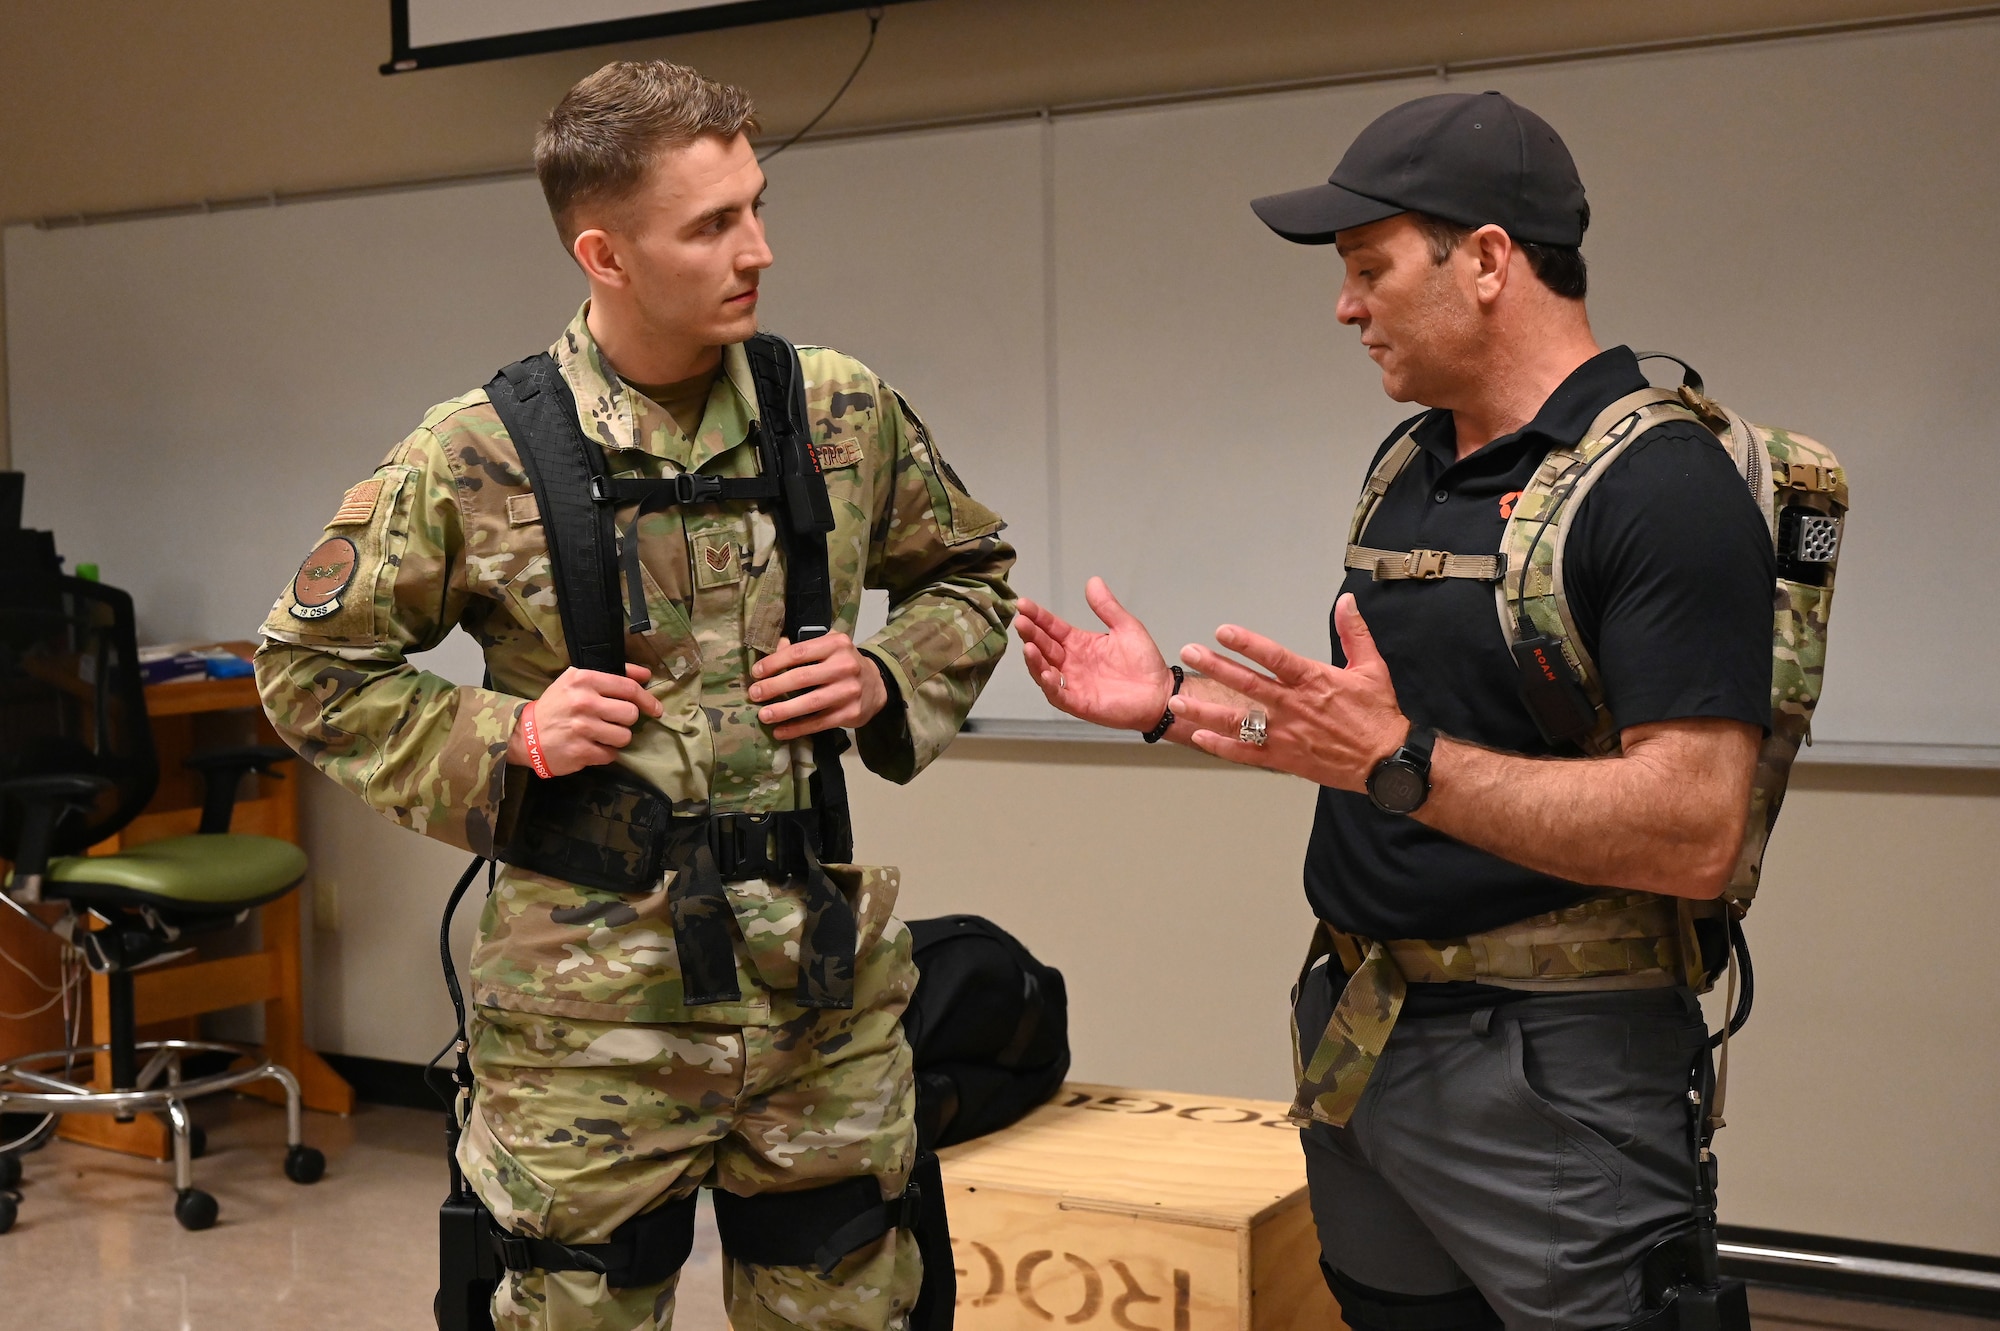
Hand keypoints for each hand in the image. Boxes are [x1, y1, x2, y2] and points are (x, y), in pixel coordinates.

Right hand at [511, 664, 663, 775]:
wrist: (525, 735)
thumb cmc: (557, 706)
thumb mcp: (577, 681)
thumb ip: (613, 675)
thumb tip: (646, 674)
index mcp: (584, 680)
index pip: (628, 687)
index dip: (647, 699)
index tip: (655, 708)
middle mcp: (584, 702)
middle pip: (631, 713)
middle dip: (626, 720)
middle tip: (614, 721)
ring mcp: (582, 728)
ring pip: (625, 736)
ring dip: (617, 738)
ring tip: (601, 735)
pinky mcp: (581, 752)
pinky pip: (611, 755)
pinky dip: (605, 753)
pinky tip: (591, 746)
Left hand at [749, 633, 888, 740]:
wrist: (876, 685)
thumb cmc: (843, 664)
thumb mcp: (828, 648)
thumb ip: (802, 647)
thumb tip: (774, 648)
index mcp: (836, 644)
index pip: (799, 652)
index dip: (774, 663)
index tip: (756, 673)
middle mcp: (845, 666)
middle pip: (802, 677)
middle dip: (774, 687)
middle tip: (754, 695)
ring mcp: (849, 691)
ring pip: (810, 703)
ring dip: (783, 710)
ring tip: (763, 716)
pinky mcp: (850, 713)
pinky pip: (819, 723)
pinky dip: (797, 728)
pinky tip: (780, 731)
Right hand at [1016, 577, 1175, 731]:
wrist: (1160, 693)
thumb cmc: (1144, 663)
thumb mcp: (1126, 627)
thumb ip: (1107, 607)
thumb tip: (1093, 581)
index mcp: (1079, 644)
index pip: (1052, 628)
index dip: (1037, 616)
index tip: (1023, 604)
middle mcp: (1071, 663)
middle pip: (1044, 647)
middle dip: (1030, 634)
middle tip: (1021, 621)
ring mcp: (1073, 684)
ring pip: (1044, 671)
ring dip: (1034, 660)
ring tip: (1028, 646)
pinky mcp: (1080, 703)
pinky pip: (1059, 695)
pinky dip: (1050, 686)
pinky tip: (1046, 673)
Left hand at [1169, 594, 1407, 789]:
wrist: (1386, 761)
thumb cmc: (1378, 714)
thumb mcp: (1371, 667)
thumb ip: (1354, 632)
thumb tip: (1346, 601)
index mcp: (1313, 680)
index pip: (1274, 657)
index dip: (1246, 644)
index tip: (1223, 631)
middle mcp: (1294, 706)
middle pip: (1247, 684)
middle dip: (1215, 666)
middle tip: (1190, 652)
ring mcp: (1286, 734)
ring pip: (1238, 720)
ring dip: (1206, 710)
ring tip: (1178, 701)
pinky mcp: (1284, 758)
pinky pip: (1246, 752)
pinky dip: (1221, 746)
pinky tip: (1199, 736)